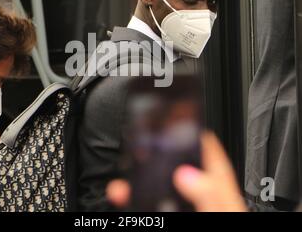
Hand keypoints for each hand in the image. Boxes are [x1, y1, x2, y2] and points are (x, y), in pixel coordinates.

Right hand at [106, 131, 247, 211]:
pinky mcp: (164, 216)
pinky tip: (120, 195)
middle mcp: (197, 202)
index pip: (210, 159)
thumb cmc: (223, 222)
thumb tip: (189, 174)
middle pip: (177, 171)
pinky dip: (130, 199)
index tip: (183, 121)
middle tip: (143, 144)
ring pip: (156, 190)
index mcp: (218, 195)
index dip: (198, 137)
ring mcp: (179, 210)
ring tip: (124, 174)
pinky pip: (146, 207)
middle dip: (158, 157)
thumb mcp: (222, 215)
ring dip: (137, 180)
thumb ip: (211, 198)